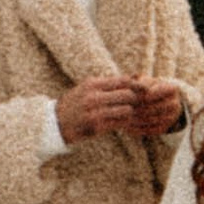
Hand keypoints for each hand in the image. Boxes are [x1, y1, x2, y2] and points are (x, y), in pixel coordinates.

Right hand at [57, 74, 185, 143]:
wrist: (54, 123)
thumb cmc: (74, 104)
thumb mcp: (87, 88)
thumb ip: (108, 84)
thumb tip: (133, 77)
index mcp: (93, 84)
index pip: (122, 80)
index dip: (138, 84)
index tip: (148, 88)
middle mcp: (94, 96)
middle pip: (127, 94)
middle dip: (138, 99)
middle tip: (147, 103)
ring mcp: (95, 112)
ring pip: (126, 110)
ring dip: (132, 113)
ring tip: (134, 114)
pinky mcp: (96, 126)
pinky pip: (119, 123)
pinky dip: (125, 123)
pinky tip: (125, 123)